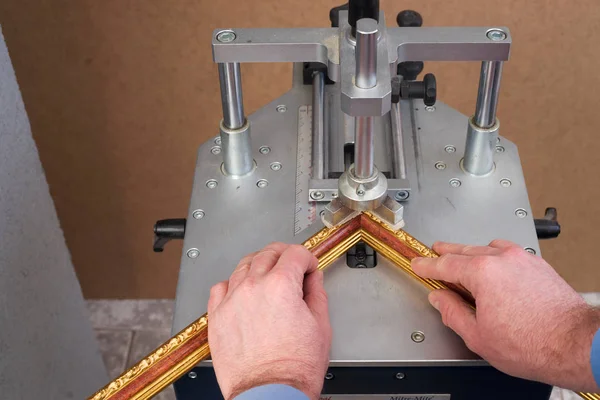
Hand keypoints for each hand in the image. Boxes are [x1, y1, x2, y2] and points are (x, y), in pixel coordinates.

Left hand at [207, 243, 331, 399]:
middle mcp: (253, 287)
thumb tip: (313, 279)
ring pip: (244, 265)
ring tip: (269, 277)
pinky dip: (233, 284)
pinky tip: (243, 291)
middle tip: (292, 266)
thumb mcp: (320, 326)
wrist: (270, 394)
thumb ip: (316, 293)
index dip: (307, 258)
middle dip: (284, 255)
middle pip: (268, 253)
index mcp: (281, 285)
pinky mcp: (217, 316)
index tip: (309, 267)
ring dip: (260, 265)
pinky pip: (221, 287)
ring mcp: (232, 300)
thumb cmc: (294, 368)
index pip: (295, 253)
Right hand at [412, 240, 599, 391]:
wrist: (576, 344)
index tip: (418, 264)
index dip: (427, 265)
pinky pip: (508, 252)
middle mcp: (502, 259)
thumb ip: (452, 312)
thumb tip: (439, 299)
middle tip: (434, 252)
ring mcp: (523, 259)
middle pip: (464, 250)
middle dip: (446, 252)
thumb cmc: (533, 343)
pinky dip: (494, 256)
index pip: (445, 264)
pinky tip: (492, 267)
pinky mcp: (538, 265)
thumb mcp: (478, 336)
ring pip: (487, 248)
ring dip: (471, 253)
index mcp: (482, 273)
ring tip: (461, 261)